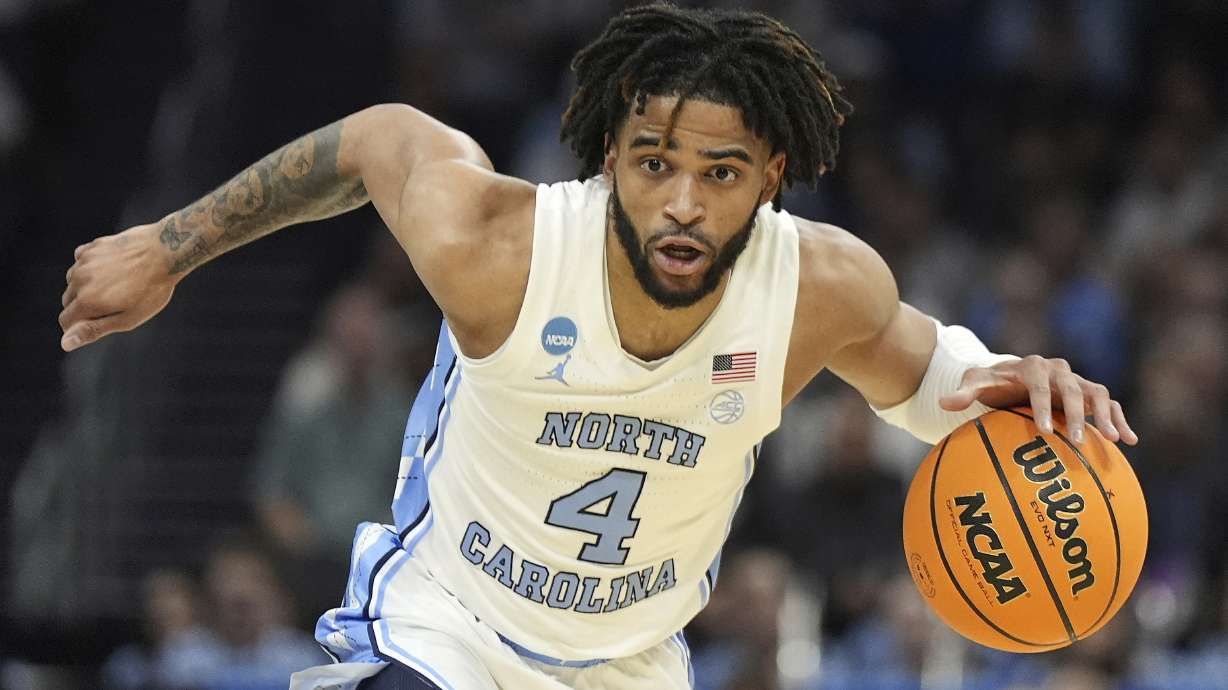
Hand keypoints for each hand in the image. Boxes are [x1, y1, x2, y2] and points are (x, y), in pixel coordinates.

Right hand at [59, 222, 178, 350]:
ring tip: (116, 286)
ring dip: (86, 286)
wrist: (166, 252)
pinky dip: (90, 267)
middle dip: (84, 306)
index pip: (65, 320)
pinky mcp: (92, 247)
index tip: (100, 323)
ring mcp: (84, 261)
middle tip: (115, 304)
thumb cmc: (151, 290)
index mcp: (86, 301)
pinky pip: (81, 261)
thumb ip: (93, 330)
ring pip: (73, 280)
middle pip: (68, 301)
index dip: (79, 327)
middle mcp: (79, 279)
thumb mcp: (127, 318)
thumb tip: (65, 343)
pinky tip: (112, 268)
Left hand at [938, 355, 1137, 444]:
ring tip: (1112, 441)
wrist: (1013, 378)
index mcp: (1032, 366)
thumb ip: (964, 392)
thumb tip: (944, 404)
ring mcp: (1077, 381)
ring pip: (1098, 394)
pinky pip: (1110, 405)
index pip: (1039, 386)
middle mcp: (1060, 370)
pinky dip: (1120, 420)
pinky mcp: (1089, 393)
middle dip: (1076, 416)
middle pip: (1073, 390)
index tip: (1044, 431)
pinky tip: (1129, 442)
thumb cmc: (993, 383)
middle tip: (1075, 442)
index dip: (1042, 407)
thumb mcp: (976, 384)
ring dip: (1106, 416)